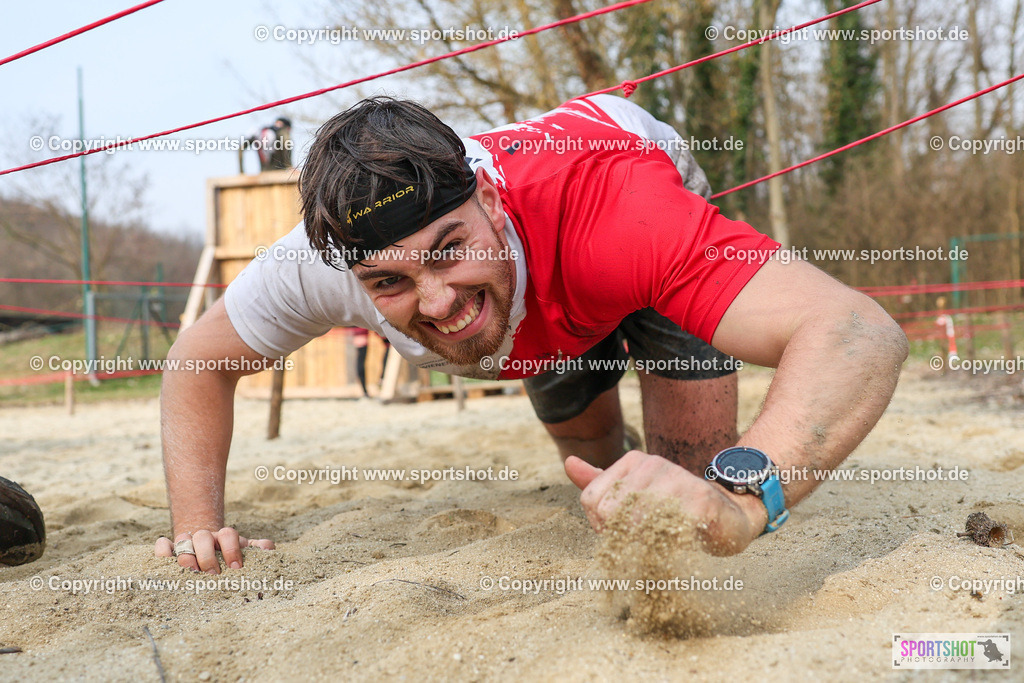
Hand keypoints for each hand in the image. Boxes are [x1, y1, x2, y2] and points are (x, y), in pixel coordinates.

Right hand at [154, 528, 274, 572]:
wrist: (210, 550)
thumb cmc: (230, 556)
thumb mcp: (245, 551)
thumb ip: (257, 549)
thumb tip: (268, 549)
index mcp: (224, 536)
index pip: (228, 534)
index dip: (232, 549)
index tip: (236, 567)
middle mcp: (205, 536)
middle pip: (203, 537)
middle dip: (208, 556)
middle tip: (214, 575)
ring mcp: (187, 542)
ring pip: (182, 540)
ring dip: (186, 557)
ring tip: (192, 575)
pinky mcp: (171, 551)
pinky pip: (162, 546)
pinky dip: (162, 552)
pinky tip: (165, 563)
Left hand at [564, 451, 767, 555]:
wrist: (730, 515)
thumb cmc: (675, 507)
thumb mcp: (634, 492)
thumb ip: (600, 482)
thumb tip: (568, 462)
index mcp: (633, 460)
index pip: (592, 499)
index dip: (601, 525)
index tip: (623, 532)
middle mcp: (654, 464)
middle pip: (609, 514)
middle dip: (619, 536)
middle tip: (642, 541)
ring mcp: (678, 479)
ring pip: (634, 525)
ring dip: (643, 545)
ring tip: (660, 543)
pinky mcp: (700, 500)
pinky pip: (666, 532)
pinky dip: (665, 547)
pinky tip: (677, 544)